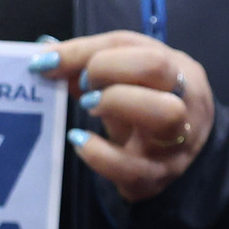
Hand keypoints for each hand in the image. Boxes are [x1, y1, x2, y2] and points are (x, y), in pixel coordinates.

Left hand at [28, 33, 214, 203]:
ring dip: (115, 104)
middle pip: (158, 69)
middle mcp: (185, 103)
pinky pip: (131, 170)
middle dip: (110, 73)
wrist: (182, 148)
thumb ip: (87, 60)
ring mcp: (175, 144)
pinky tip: (80, 141)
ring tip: (88, 108)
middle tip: (85, 88)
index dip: (89, 54)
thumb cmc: (148, 100)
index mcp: (179, 69)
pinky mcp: (156, 177)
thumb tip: (43, 53)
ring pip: (162, 115)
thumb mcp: (127, 74)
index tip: (50, 64)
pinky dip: (98, 155)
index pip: (139, 50)